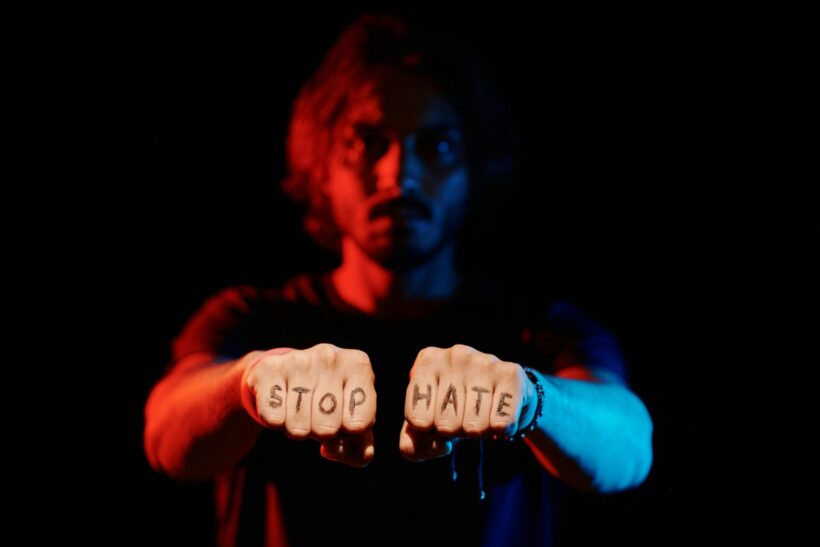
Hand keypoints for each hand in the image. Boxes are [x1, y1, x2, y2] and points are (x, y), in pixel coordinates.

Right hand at [242, 343, 376, 466]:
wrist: (291, 376)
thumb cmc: (332, 403)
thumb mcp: (354, 423)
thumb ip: (358, 449)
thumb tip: (329, 449)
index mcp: (358, 366)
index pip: (361, 424)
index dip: (350, 433)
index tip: (346, 420)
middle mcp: (330, 356)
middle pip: (328, 427)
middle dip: (322, 433)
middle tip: (319, 417)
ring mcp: (298, 359)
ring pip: (298, 425)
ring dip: (298, 429)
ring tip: (301, 411)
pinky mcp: (268, 368)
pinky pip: (273, 418)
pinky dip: (276, 423)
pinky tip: (282, 405)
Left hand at [399, 344, 535, 460]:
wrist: (500, 397)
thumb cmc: (454, 409)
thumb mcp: (425, 426)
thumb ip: (413, 444)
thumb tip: (439, 445)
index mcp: (428, 361)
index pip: (417, 420)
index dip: (429, 432)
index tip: (436, 419)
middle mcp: (455, 354)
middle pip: (445, 424)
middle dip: (454, 432)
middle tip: (462, 418)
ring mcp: (484, 361)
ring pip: (474, 426)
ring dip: (478, 432)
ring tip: (480, 415)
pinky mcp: (512, 374)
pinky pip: (501, 423)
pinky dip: (500, 430)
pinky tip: (498, 414)